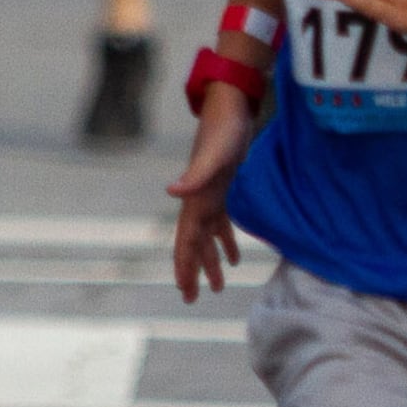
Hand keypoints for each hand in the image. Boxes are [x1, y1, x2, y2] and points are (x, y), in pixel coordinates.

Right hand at [168, 87, 257, 299]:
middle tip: (195, 299)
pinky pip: (222, 222)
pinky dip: (226, 240)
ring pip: (207, 238)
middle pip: (193, 245)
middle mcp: (198, 201)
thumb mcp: (214, 155)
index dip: (184, 267)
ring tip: (219, 286)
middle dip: (194, 272)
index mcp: (194, 201)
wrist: (230, 106)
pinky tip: (234, 254)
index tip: (185, 291)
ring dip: (211, 260)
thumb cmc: (223, 130)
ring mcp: (209, 195)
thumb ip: (194, 175)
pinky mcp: (223, 188)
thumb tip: (171, 192)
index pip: (185, 242)